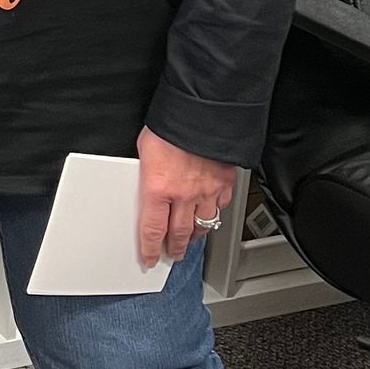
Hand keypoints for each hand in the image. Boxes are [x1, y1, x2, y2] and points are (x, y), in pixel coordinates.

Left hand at [136, 125, 238, 266]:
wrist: (203, 111)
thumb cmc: (170, 125)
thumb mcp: (144, 150)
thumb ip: (146, 172)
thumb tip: (145, 181)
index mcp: (158, 188)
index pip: (152, 230)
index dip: (149, 249)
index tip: (148, 258)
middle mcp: (183, 195)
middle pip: (179, 233)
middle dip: (174, 248)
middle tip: (172, 254)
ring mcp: (207, 190)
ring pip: (203, 225)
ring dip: (195, 235)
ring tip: (191, 240)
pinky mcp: (225, 182)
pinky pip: (221, 206)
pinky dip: (215, 214)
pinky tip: (212, 214)